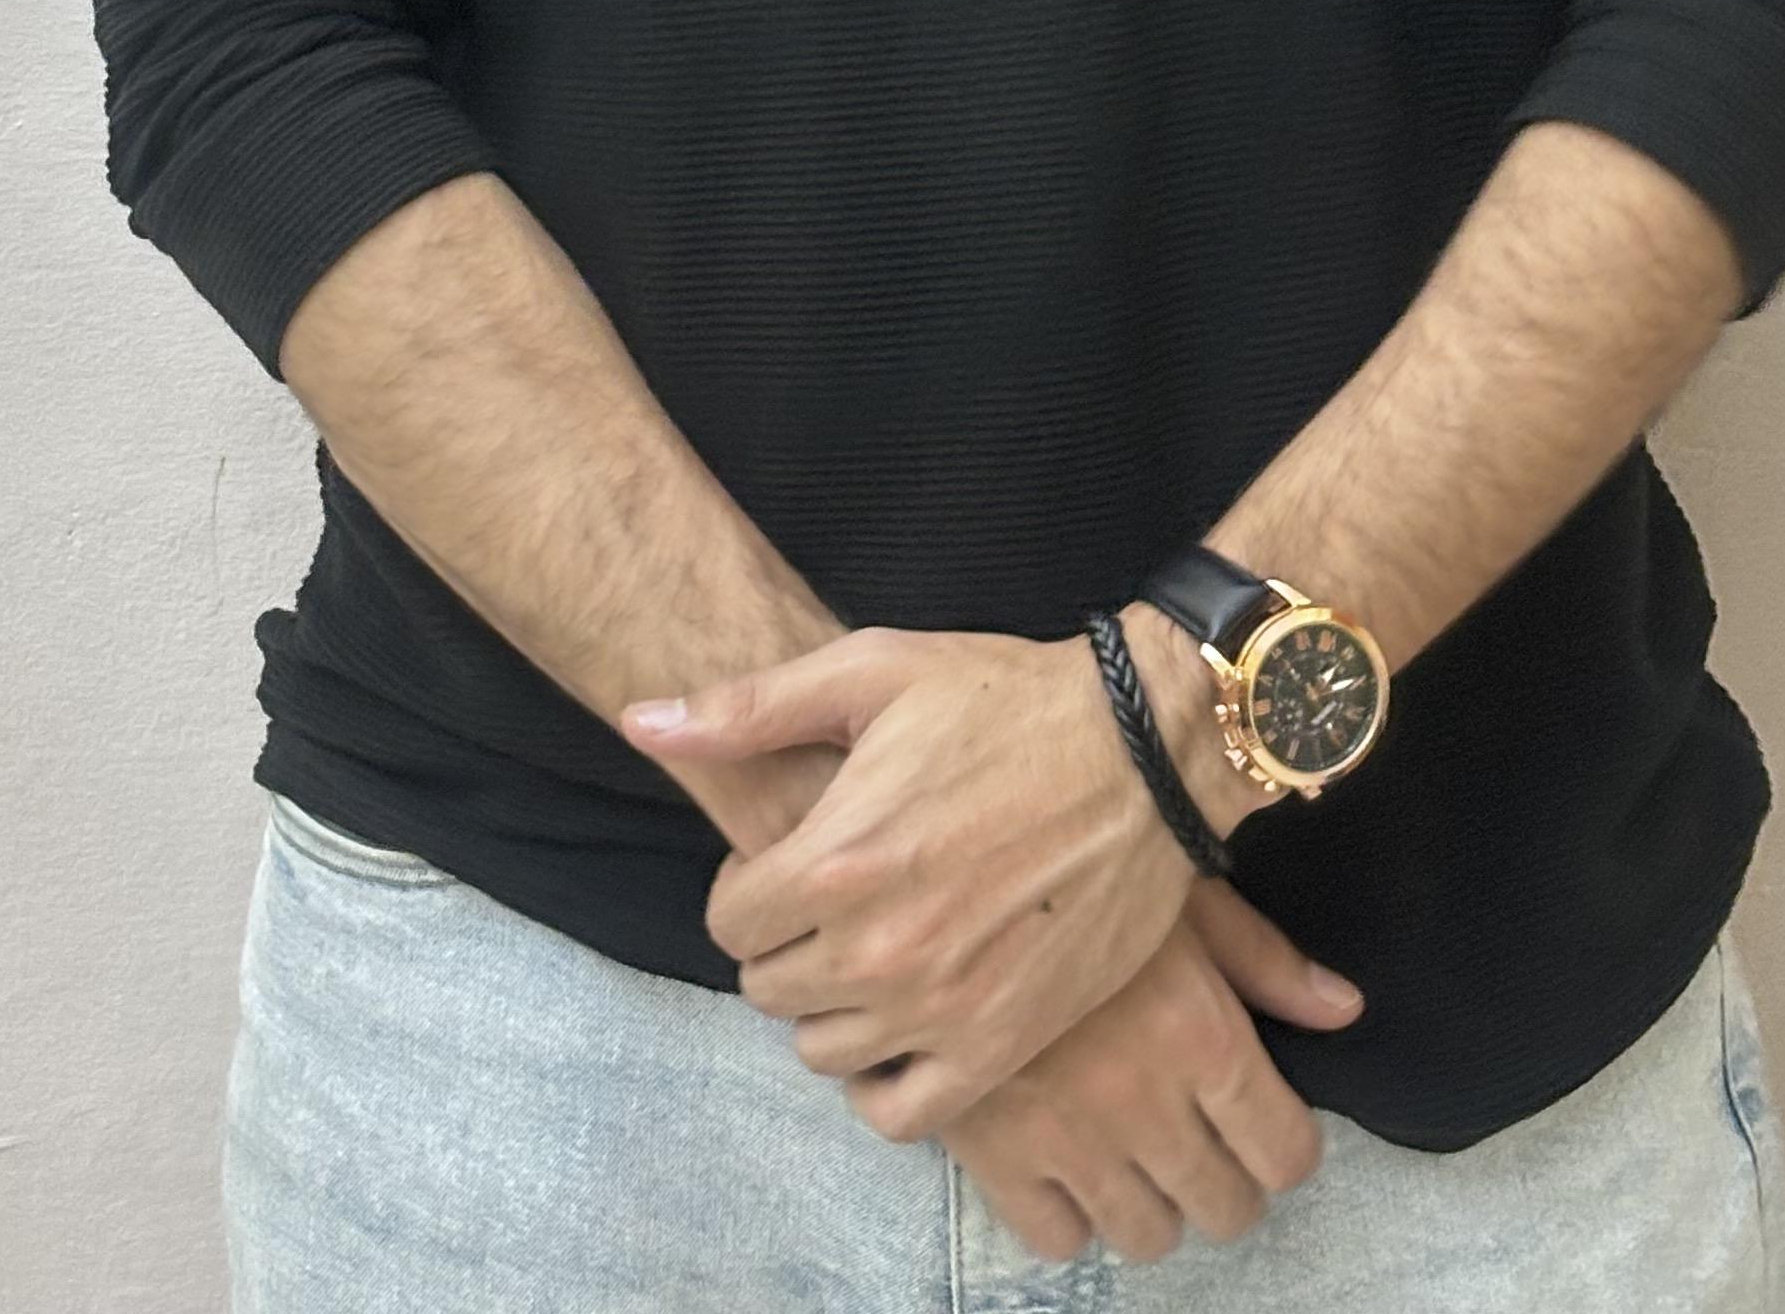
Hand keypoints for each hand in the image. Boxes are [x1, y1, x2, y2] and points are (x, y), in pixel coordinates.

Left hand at [621, 622, 1270, 1138]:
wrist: (1143, 750)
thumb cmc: (1004, 698)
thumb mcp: (870, 671)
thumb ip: (746, 710)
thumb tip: (640, 720)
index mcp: (836, 860)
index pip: (727, 922)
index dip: (748, 887)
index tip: (789, 861)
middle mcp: (878, 950)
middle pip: (769, 988)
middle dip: (785, 942)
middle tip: (835, 899)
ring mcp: (942, 1008)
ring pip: (823, 1051)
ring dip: (831, 1005)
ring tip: (872, 949)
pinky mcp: (1002, 1045)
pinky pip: (900, 1113)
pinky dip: (884, 1081)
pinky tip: (902, 1022)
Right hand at [938, 873, 1360, 1269]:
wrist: (938, 867)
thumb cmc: (1073, 863)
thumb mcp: (1178, 891)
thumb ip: (1264, 960)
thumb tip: (1343, 1010)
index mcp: (1201, 1034)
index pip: (1286, 1153)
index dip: (1284, 1145)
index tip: (1264, 1123)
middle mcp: (1143, 1102)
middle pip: (1225, 1207)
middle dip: (1225, 1177)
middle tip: (1198, 1132)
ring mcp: (1066, 1137)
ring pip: (1147, 1235)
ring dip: (1152, 1200)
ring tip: (1134, 1147)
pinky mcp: (993, 1153)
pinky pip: (1057, 1238)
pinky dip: (1070, 1210)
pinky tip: (1067, 1156)